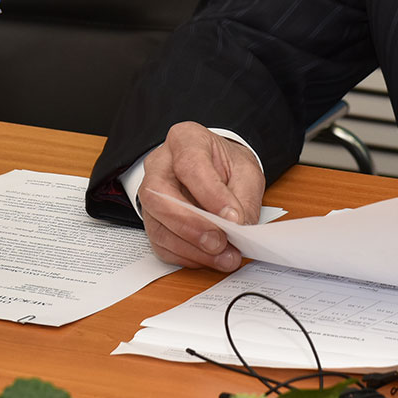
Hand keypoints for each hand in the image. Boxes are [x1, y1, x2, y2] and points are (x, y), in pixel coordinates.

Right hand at [137, 121, 265, 272]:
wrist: (218, 172)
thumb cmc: (228, 168)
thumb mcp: (246, 173)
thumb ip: (243, 199)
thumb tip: (238, 228)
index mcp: (185, 139)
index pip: (190, 164)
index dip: (210, 194)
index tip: (233, 218)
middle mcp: (160, 164)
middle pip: (160, 195)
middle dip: (192, 225)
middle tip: (220, 242)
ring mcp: (151, 194)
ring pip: (157, 224)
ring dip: (191, 247)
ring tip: (223, 257)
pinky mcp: (153, 220)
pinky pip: (161, 243)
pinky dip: (187, 256)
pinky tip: (209, 258)